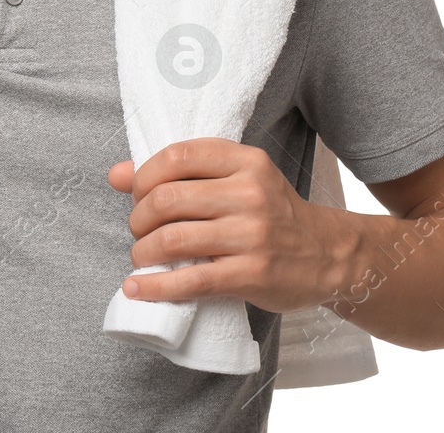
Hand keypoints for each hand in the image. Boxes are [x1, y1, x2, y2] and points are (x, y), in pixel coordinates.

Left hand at [106, 137, 345, 313]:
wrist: (327, 255)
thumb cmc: (270, 214)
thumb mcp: (235, 179)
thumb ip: (178, 173)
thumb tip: (116, 174)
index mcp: (245, 160)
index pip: (177, 156)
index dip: (144, 175)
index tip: (138, 194)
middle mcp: (250, 193)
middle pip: (167, 198)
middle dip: (139, 218)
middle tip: (139, 230)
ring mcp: (252, 234)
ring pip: (173, 239)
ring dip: (143, 252)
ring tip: (142, 257)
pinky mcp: (252, 274)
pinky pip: (191, 280)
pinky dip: (156, 287)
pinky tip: (138, 288)